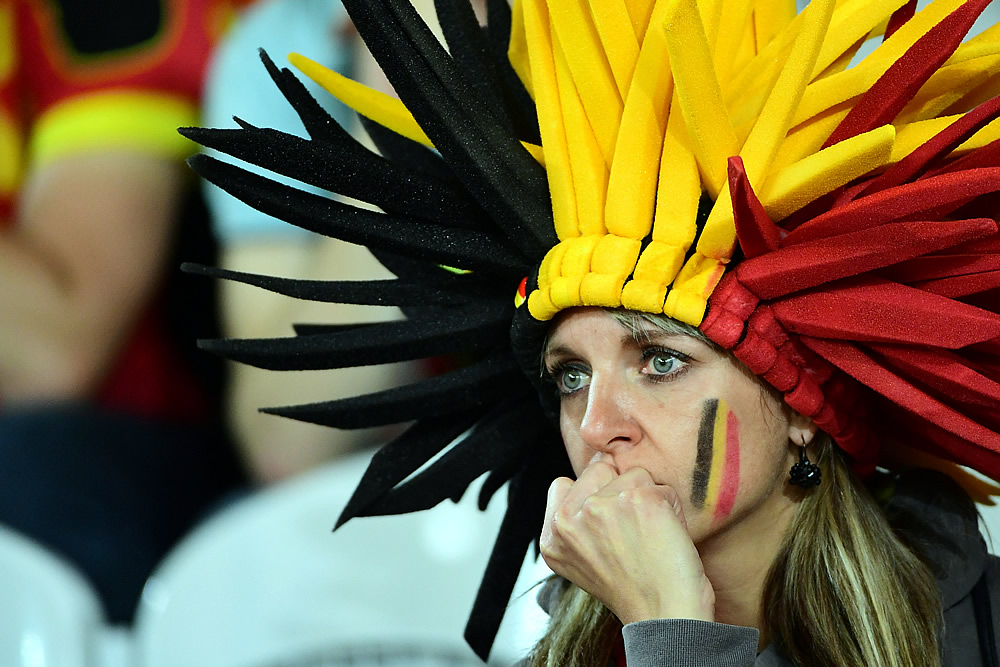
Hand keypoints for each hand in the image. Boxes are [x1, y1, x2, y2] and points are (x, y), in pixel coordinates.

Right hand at [539, 460, 714, 624]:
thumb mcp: (584, 559)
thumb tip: (593, 472)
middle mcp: (570, 519)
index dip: (590, 495)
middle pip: (600, 469)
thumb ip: (577, 520)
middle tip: (630, 533)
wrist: (665, 614)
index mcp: (552, 536)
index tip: (608, 524)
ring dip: (647, 500)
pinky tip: (665, 536)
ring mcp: (601, 506)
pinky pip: (661, 486)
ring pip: (633, 474)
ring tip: (648, 537)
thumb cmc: (634, 589)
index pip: (563, 484)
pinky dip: (671, 508)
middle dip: (619, 491)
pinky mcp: (637, 499)